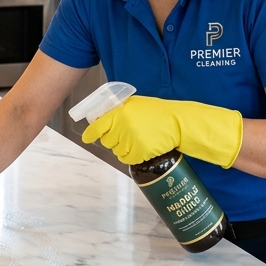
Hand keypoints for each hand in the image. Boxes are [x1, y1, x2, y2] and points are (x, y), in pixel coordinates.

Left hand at [82, 95, 242, 168]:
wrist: (178, 122)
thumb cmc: (159, 113)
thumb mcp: (136, 105)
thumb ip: (119, 112)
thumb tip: (104, 118)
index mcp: (119, 112)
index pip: (97, 125)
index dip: (91, 133)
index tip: (87, 137)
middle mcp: (121, 126)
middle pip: (106, 141)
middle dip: (113, 140)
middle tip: (126, 135)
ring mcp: (129, 140)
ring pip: (117, 151)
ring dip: (123, 148)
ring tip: (138, 139)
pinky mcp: (138, 153)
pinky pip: (128, 159)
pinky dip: (133, 156)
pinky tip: (141, 148)